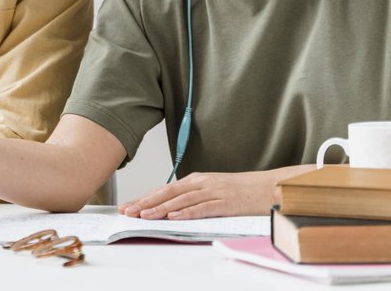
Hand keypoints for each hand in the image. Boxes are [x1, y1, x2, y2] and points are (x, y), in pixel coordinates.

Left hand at [118, 168, 290, 219]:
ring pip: (181, 201)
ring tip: (144, 215)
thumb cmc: (242, 192)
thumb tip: (174, 210)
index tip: (129, 205)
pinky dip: (187, 213)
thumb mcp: (214, 192)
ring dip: (160, 209)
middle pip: (168, 193)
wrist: (270, 187)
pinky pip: (202, 208)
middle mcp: (201, 183)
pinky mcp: (225, 202)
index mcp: (197, 180)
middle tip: (128, 211)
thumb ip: (195, 198)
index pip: (165, 189)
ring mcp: (213, 192)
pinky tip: (173, 217)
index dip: (146, 197)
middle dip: (146, 202)